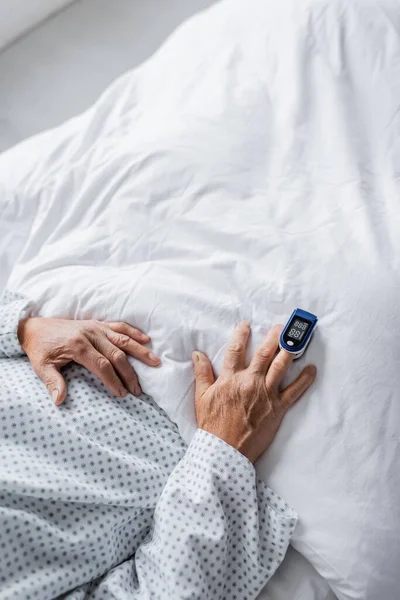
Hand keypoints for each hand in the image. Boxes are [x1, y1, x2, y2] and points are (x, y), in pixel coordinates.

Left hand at [18, 318, 159, 404]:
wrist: (35, 327)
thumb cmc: (39, 348)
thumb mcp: (41, 367)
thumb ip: (52, 382)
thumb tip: (59, 401)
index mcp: (78, 346)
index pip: (102, 366)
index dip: (113, 381)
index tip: (122, 394)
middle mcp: (91, 334)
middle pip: (117, 354)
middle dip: (129, 373)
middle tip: (138, 390)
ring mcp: (96, 327)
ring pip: (123, 340)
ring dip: (141, 352)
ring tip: (156, 362)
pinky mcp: (98, 324)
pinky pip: (120, 326)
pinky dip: (134, 333)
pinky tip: (146, 340)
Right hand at [192, 322, 315, 462]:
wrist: (225, 450)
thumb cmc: (213, 425)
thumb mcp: (202, 397)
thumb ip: (202, 373)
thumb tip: (197, 354)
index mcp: (231, 378)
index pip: (236, 350)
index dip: (241, 335)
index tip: (246, 325)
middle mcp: (250, 382)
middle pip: (264, 354)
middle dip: (273, 338)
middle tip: (280, 327)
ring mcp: (266, 394)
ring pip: (281, 366)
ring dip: (289, 350)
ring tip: (296, 338)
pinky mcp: (278, 408)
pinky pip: (294, 391)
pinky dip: (304, 379)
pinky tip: (312, 369)